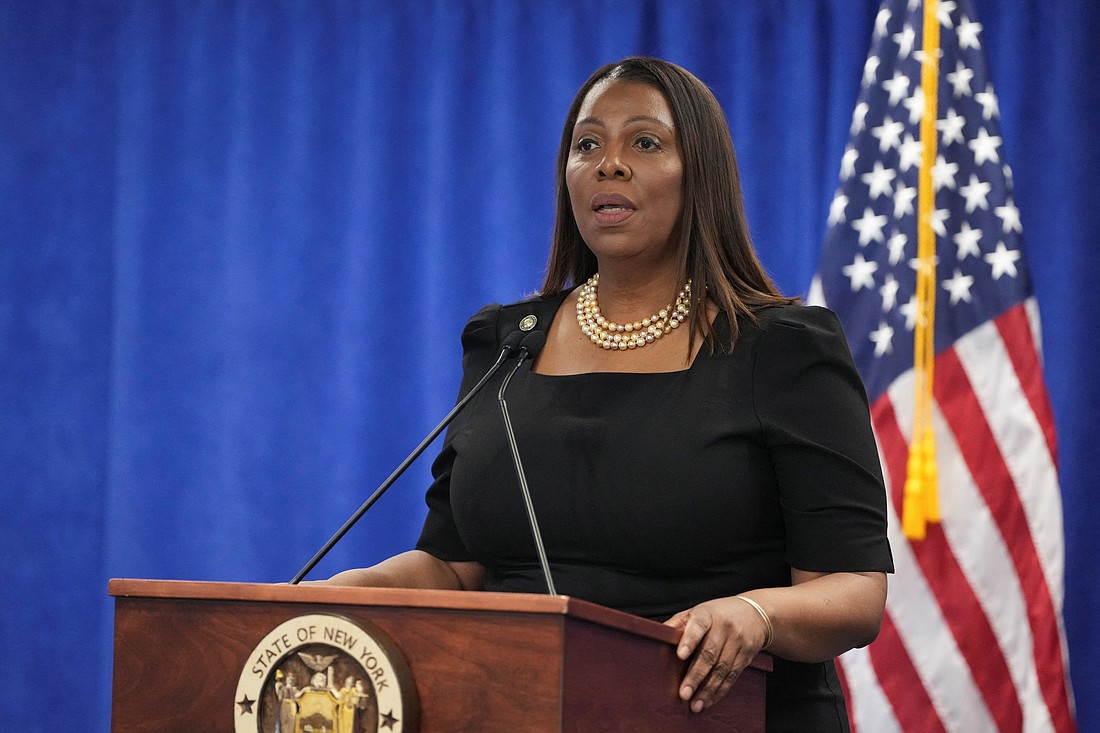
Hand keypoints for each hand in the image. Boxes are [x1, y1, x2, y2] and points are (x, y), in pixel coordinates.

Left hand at [663, 596, 769, 712]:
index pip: (698, 626)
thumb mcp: (698, 612)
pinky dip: (720, 691)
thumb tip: (657, 637)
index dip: (689, 640)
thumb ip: (678, 624)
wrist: (755, 613)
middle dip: (696, 676)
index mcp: (707, 614)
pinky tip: (709, 700)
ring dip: (708, 689)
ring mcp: (738, 641)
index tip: (680, 655)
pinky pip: (732, 676)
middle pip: (710, 653)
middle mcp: (724, 627)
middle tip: (684, 693)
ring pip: (722, 669)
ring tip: (695, 704)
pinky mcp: (747, 655)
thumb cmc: (717, 614)